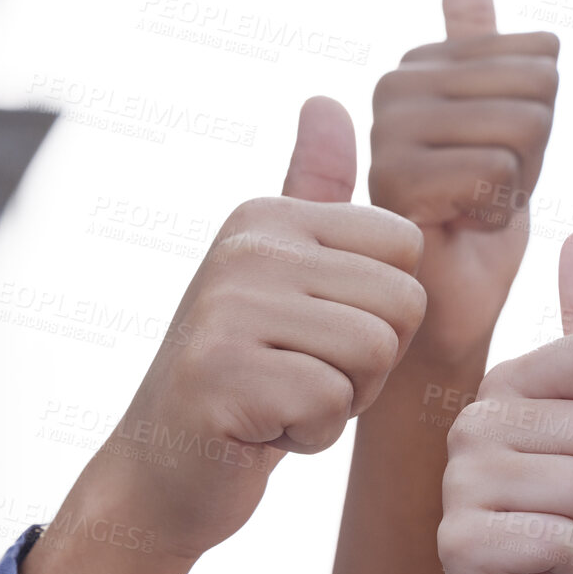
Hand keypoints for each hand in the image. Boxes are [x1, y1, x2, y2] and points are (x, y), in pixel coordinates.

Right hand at [20, 98, 425, 573]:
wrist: (166, 474)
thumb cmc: (246, 378)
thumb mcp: (284, 279)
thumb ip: (313, 197)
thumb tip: (326, 99)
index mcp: (267, 217)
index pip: (406, 248)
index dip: (386, 311)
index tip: (322, 335)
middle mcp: (245, 249)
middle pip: (402, 302)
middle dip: (372, 363)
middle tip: (302, 377)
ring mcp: (227, 309)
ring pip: (374, 352)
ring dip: (344, 400)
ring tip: (283, 400)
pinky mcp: (223, 377)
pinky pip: (334, 403)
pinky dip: (313, 434)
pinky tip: (263, 431)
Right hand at [369, 0, 560, 364]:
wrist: (439, 323)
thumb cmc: (473, 235)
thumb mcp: (502, 130)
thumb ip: (482, 44)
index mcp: (420, 70)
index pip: (536, 58)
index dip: (541, 126)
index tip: (495, 172)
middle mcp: (393, 91)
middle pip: (535, 89)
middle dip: (534, 158)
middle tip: (485, 202)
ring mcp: (387, 134)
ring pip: (520, 130)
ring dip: (516, 191)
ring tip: (469, 220)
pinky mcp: (393, 182)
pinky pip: (496, 171)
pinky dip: (496, 217)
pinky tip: (458, 236)